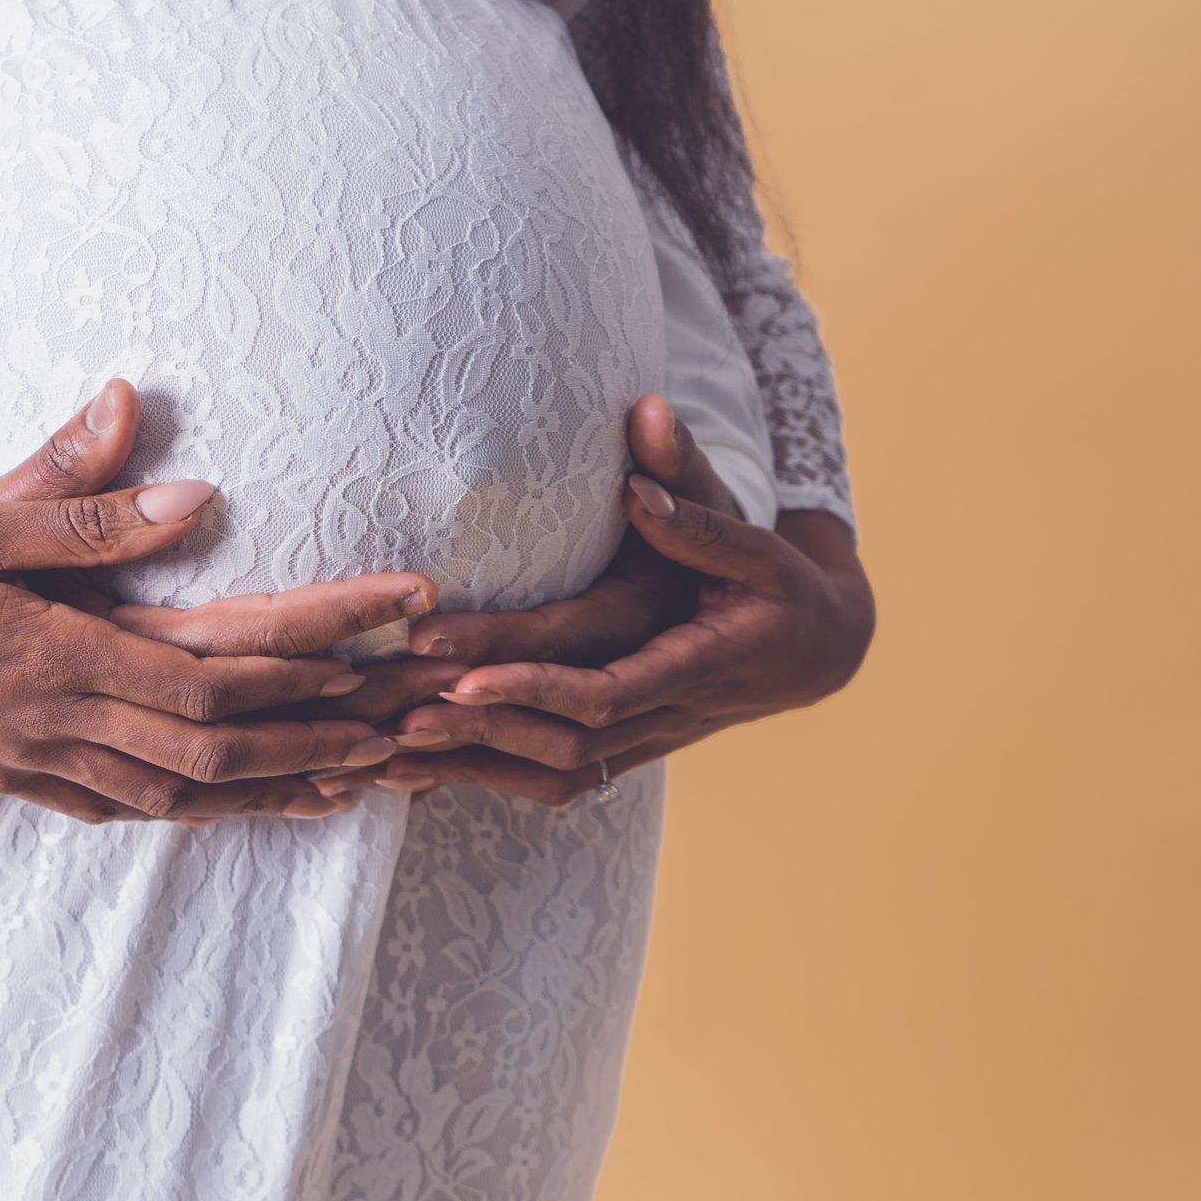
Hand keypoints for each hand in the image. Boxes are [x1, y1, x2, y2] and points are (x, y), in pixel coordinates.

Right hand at [0, 381, 435, 824]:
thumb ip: (72, 498)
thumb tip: (171, 459)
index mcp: (67, 653)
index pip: (221, 658)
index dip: (319, 645)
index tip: (399, 617)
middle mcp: (71, 721)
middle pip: (227, 741)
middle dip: (331, 727)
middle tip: (419, 713)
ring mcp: (51, 763)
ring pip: (191, 791)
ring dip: (282, 781)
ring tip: (363, 770)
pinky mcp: (30, 781)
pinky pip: (137, 809)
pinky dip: (206, 809)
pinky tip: (247, 802)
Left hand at [317, 395, 874, 803]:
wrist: (813, 651)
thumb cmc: (777, 581)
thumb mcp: (751, 534)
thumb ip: (692, 490)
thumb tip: (646, 421)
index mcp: (699, 663)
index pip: (606, 691)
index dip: (535, 686)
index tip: (465, 674)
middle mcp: (668, 714)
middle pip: (566, 740)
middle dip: (480, 727)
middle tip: (396, 709)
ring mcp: (645, 741)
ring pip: (554, 772)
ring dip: (472, 764)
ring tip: (387, 746)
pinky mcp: (623, 749)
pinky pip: (552, 778)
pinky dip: (484, 777)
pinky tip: (416, 773)